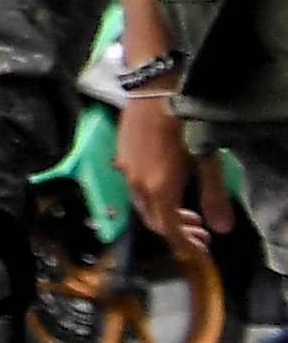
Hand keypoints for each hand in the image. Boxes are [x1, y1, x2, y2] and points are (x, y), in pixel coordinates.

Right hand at [119, 88, 210, 253]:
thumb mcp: (207, 161)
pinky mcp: (121, 156)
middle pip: (154, 221)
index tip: (201, 253)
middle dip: (177, 232)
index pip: (169, 230)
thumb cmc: (185, 124)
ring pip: (142, 205)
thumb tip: (221, 230)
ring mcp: (126, 169)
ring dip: (164, 215)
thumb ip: (214, 197)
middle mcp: (137, 185)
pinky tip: (166, 186)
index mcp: (159, 189)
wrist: (153, 89)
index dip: (185, 246)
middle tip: (200, 232)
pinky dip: (152, 199)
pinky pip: (134, 189)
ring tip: (187, 211)